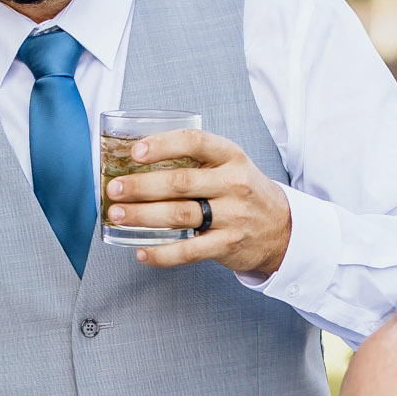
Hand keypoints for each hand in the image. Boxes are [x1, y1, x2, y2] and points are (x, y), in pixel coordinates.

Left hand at [103, 128, 292, 275]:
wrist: (282, 227)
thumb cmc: (244, 192)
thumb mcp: (231, 166)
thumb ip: (196, 161)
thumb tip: (137, 160)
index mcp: (232, 156)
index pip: (195, 142)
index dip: (162, 145)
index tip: (135, 152)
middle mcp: (234, 184)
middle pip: (180, 182)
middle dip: (141, 186)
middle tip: (114, 189)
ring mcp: (232, 216)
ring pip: (180, 215)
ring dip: (143, 216)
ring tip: (118, 215)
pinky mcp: (228, 245)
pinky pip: (189, 251)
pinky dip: (161, 253)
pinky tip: (141, 251)